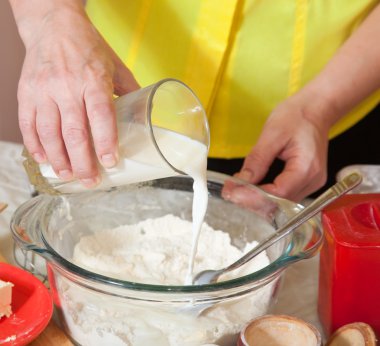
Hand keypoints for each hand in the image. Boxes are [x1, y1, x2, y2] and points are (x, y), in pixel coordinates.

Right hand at [14, 1, 138, 186]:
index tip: (111, 163)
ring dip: (58, 159)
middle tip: (90, 181)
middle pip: (74, 132)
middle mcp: (67, 86)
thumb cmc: (88, 47)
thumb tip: (145, 118)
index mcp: (93, 79)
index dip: (105, 142)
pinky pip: (28, 124)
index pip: (100, 115)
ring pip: (48, 133)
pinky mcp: (26, 93)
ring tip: (68, 175)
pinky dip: (35, 145)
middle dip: (82, 162)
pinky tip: (44, 159)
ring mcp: (43, 90)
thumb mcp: (115, 66)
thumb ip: (130, 92)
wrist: (52, 26)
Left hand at [235, 93, 329, 201]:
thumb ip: (257, 160)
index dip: (252, 197)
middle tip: (229, 192)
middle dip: (251, 201)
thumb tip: (240, 181)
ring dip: (257, 200)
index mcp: (306, 168)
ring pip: (281, 204)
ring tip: (235, 190)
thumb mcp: (272, 134)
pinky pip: (284, 196)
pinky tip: (250, 188)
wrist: (316, 109)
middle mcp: (312, 181)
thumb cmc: (297, 116)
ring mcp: (311, 184)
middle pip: (279, 203)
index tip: (232, 193)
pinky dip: (266, 195)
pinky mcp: (306, 183)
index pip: (278, 193)